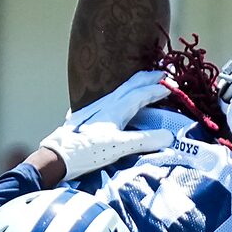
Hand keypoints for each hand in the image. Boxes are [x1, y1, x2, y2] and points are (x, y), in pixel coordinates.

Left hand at [41, 72, 174, 179]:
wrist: (58, 156)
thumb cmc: (88, 151)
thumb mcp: (119, 147)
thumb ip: (144, 140)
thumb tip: (168, 137)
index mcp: (117, 107)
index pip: (143, 92)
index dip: (158, 89)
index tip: (172, 86)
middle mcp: (107, 102)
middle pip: (132, 83)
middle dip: (149, 78)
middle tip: (163, 75)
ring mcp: (96, 107)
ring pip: (121, 88)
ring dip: (136, 84)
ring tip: (146, 84)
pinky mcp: (88, 115)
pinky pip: (111, 97)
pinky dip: (123, 94)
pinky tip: (119, 100)